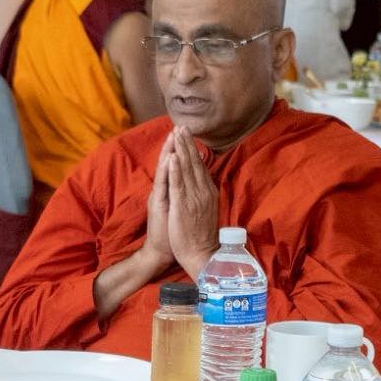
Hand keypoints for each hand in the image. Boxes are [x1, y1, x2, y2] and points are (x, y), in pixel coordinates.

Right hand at [141, 131, 176, 267]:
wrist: (161, 250)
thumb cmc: (173, 230)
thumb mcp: (180, 208)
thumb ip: (183, 192)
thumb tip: (193, 178)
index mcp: (172, 190)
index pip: (178, 165)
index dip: (182, 149)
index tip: (187, 133)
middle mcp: (164, 190)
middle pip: (171, 162)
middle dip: (176, 144)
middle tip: (179, 126)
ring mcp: (160, 195)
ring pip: (166, 170)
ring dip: (169, 151)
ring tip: (173, 135)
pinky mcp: (158, 204)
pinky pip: (163, 184)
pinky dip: (167, 170)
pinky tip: (170, 158)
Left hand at [164, 128, 220, 274]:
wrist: (200, 254)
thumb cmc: (201, 235)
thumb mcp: (206, 210)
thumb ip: (204, 194)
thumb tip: (204, 182)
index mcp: (208, 192)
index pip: (200, 166)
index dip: (193, 149)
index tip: (189, 135)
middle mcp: (202, 191)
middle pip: (194, 163)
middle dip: (187, 143)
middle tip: (183, 126)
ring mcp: (193, 198)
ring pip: (186, 169)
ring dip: (181, 150)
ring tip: (177, 133)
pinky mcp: (182, 205)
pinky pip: (178, 184)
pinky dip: (175, 170)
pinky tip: (172, 157)